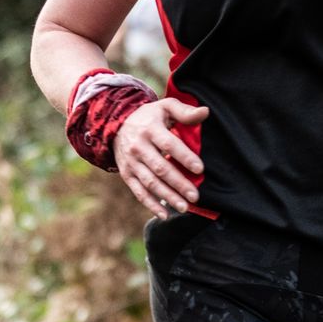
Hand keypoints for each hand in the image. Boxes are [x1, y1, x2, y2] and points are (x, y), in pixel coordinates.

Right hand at [116, 97, 207, 217]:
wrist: (116, 124)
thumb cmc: (150, 117)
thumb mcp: (165, 107)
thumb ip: (185, 111)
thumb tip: (206, 112)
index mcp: (150, 129)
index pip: (169, 145)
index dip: (184, 157)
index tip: (200, 169)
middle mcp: (138, 147)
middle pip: (160, 168)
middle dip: (179, 183)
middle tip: (196, 195)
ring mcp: (131, 162)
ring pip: (150, 183)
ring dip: (167, 197)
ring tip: (185, 207)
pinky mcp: (126, 174)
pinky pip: (138, 192)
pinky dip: (151, 204)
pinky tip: (165, 214)